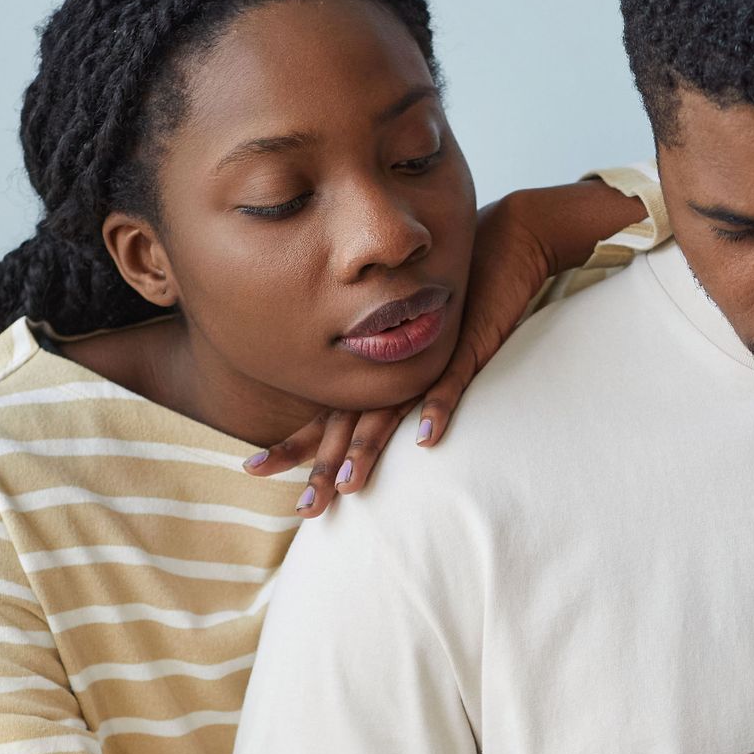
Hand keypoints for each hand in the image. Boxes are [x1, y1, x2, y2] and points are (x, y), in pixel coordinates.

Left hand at [243, 178, 646, 511]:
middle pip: (347, 426)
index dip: (292, 444)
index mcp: (374, 372)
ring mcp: (426, 362)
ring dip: (368, 450)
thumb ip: (393, 383)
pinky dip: (437, 410)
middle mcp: (390, 370)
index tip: (253, 468)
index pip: (325, 418)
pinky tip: (426, 440)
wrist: (500, 245)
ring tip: (349, 485)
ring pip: (389, 414)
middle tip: (301, 508)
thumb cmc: (454, 299)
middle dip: (321, 467)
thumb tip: (363, 424)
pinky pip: (448, 385)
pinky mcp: (465, 350)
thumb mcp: (416, 349)